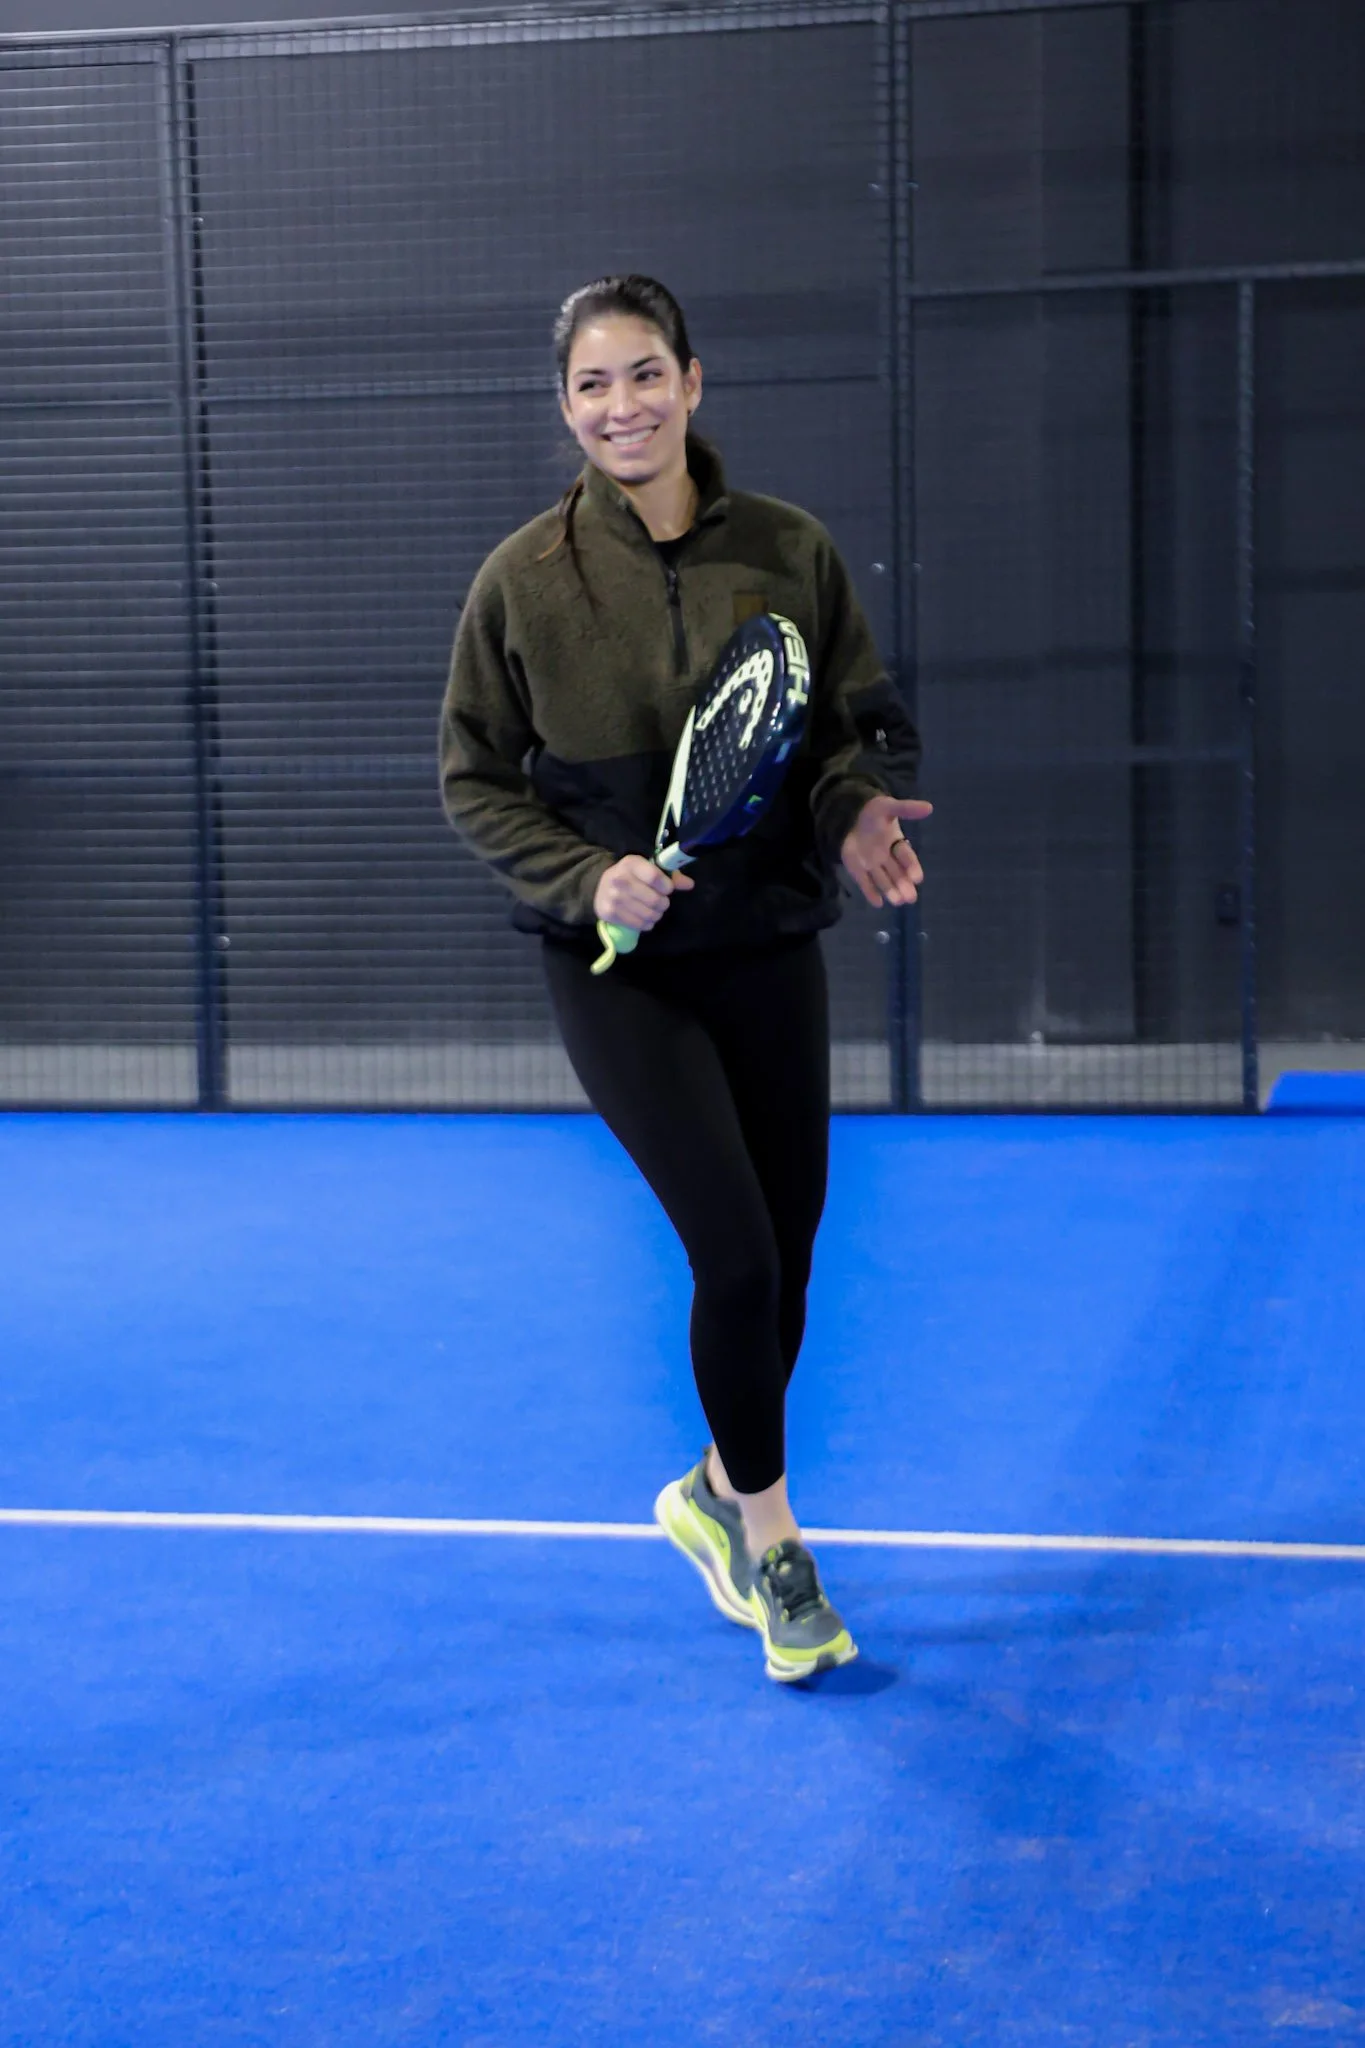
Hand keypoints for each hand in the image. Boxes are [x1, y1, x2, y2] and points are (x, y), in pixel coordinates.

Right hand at [593, 854, 694, 931]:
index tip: (667, 889)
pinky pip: (640, 925)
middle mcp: (620, 880)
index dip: (667, 886)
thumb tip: (690, 885)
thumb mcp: (647, 869)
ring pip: (649, 915)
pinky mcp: (610, 914)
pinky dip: (647, 924)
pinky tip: (644, 917)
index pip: (655, 877)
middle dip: (663, 903)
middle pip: (655, 900)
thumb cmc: (631, 877)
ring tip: (653, 910)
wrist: (599, 887)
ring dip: (656, 915)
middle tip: (661, 902)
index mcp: (631, 864)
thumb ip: (670, 876)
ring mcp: (614, 898)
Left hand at [840, 794, 932, 908]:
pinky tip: (878, 903)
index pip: (906, 857)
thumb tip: (929, 807)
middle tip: (911, 898)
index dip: (911, 867)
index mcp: (897, 843)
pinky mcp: (857, 869)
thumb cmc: (873, 812)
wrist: (849, 814)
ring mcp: (872, 864)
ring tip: (898, 902)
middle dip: (904, 885)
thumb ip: (907, 809)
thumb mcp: (889, 807)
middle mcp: (887, 857)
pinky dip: (871, 893)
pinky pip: (865, 883)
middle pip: (897, 873)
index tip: (917, 878)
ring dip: (890, 891)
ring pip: (883, 880)